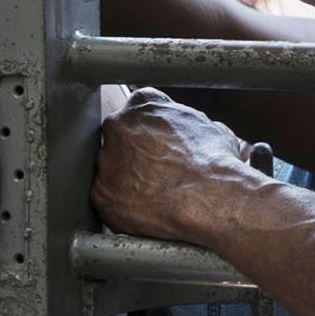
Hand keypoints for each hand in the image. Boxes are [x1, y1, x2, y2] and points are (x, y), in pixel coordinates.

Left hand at [91, 88, 260, 246]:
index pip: (138, 111)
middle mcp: (117, 127)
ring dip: (125, 180)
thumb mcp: (210, 127)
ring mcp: (106, 161)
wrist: (210, 197)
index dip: (149, 131)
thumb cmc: (214, 162)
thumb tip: (199, 134)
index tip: (158, 145)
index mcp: (143, 104)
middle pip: (118, 138)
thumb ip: (189, 124)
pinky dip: (121, 206)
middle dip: (132, 154)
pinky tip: (144, 211)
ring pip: (110, 169)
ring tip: (153, 195)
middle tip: (155, 172)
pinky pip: (107, 200)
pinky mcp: (101, 194)